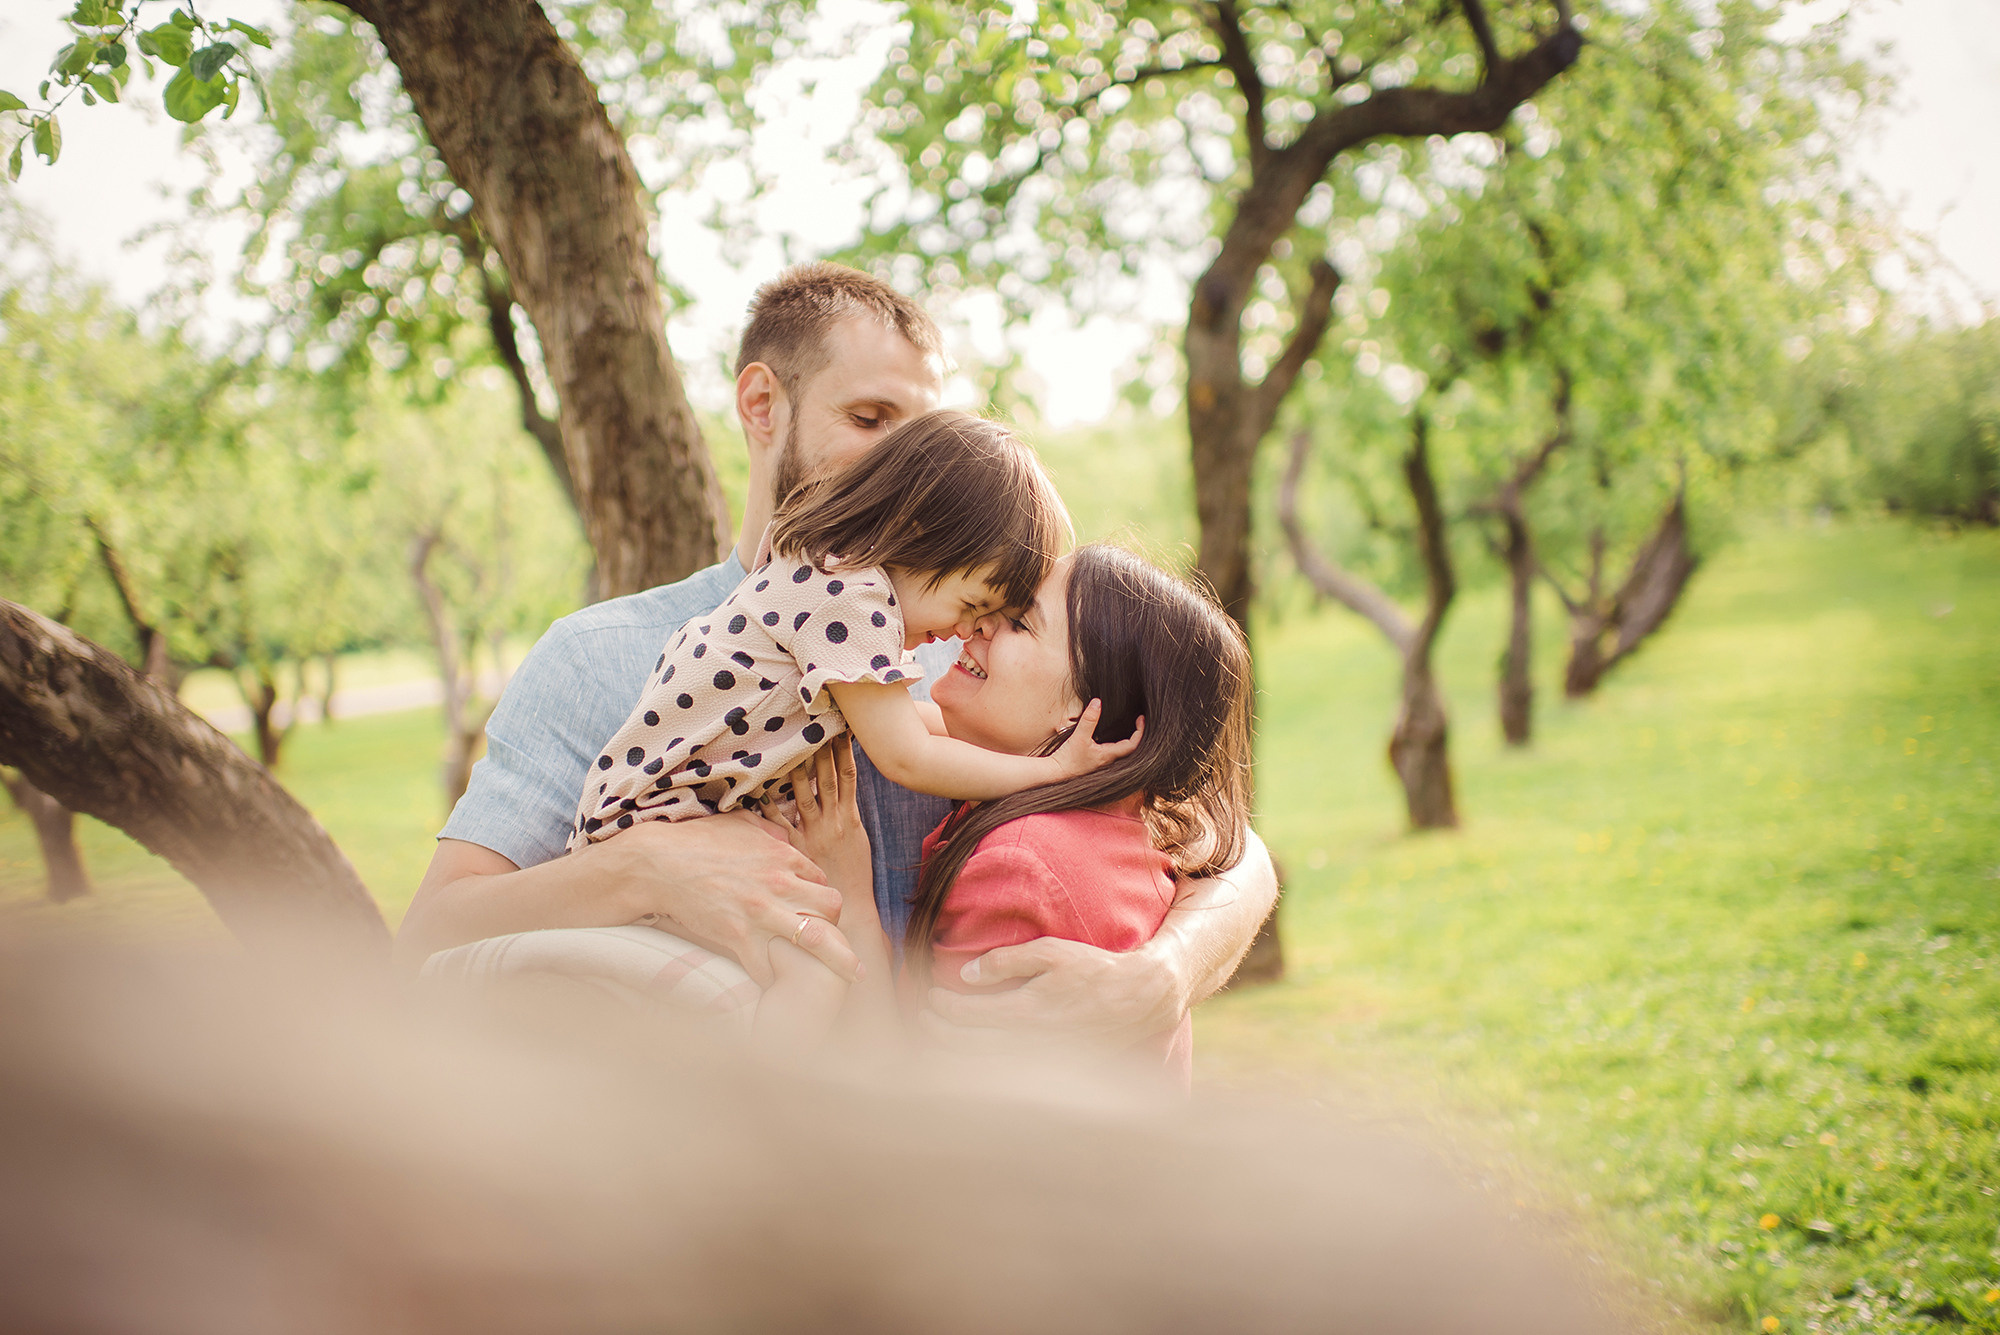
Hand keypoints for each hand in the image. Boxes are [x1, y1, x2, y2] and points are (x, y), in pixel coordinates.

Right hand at [605, 809, 858, 986]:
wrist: (659, 863)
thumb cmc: (697, 840)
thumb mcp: (741, 824)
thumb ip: (770, 830)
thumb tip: (786, 835)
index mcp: (782, 856)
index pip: (822, 882)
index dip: (821, 897)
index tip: (816, 911)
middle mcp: (779, 884)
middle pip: (831, 908)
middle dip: (835, 925)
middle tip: (834, 940)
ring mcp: (760, 911)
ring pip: (815, 940)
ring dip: (837, 960)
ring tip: (854, 978)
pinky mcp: (738, 935)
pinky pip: (768, 966)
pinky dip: (773, 978)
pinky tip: (777, 985)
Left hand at [774, 737, 874, 901]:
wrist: (850, 907)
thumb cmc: (852, 873)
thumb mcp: (857, 840)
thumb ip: (846, 813)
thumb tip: (839, 788)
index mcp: (849, 816)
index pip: (848, 775)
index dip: (843, 750)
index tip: (838, 728)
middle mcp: (833, 820)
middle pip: (827, 777)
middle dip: (821, 750)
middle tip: (813, 724)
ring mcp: (816, 833)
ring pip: (807, 793)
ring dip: (799, 770)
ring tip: (792, 745)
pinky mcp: (798, 849)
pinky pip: (782, 822)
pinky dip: (770, 806)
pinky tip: (760, 790)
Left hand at [916, 935, 1180, 1053]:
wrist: (1138, 1001)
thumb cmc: (1093, 970)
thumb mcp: (1051, 952)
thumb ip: (1007, 961)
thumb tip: (968, 974)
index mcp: (1027, 1012)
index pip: (968, 1015)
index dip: (943, 1007)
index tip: (931, 996)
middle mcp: (1030, 1043)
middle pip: (969, 1047)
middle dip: (940, 1033)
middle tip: (923, 1018)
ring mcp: (1041, 1062)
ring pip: (984, 1067)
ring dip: (955, 1054)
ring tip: (938, 1037)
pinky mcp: (1053, 1073)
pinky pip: (1008, 1075)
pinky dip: (982, 1067)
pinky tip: (971, 1056)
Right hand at [1051, 699, 1143, 778]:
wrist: (1056, 773)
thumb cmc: (1068, 759)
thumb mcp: (1079, 736)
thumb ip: (1089, 719)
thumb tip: (1098, 702)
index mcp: (1109, 755)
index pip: (1132, 744)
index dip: (1140, 731)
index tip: (1141, 718)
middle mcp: (1109, 761)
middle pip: (1130, 748)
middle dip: (1136, 734)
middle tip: (1137, 720)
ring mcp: (1102, 762)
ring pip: (1120, 750)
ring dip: (1126, 738)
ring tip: (1128, 724)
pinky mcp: (1095, 761)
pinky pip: (1111, 751)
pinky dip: (1115, 741)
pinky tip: (1110, 734)